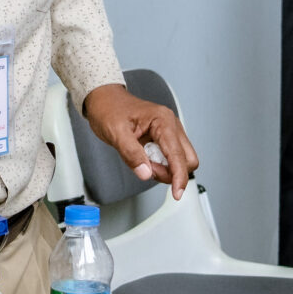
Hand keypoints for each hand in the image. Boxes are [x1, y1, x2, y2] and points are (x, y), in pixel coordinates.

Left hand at [82, 83, 199, 190]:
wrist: (104, 100)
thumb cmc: (109, 110)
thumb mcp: (115, 133)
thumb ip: (131, 154)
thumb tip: (145, 173)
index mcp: (163, 121)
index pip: (178, 154)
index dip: (179, 177)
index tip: (177, 193)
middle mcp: (171, 125)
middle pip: (187, 159)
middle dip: (172, 172)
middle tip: (148, 170)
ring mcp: (170, 132)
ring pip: (181, 160)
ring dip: (165, 169)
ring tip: (142, 161)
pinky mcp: (165, 138)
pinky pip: (170, 158)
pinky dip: (160, 165)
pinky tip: (144, 158)